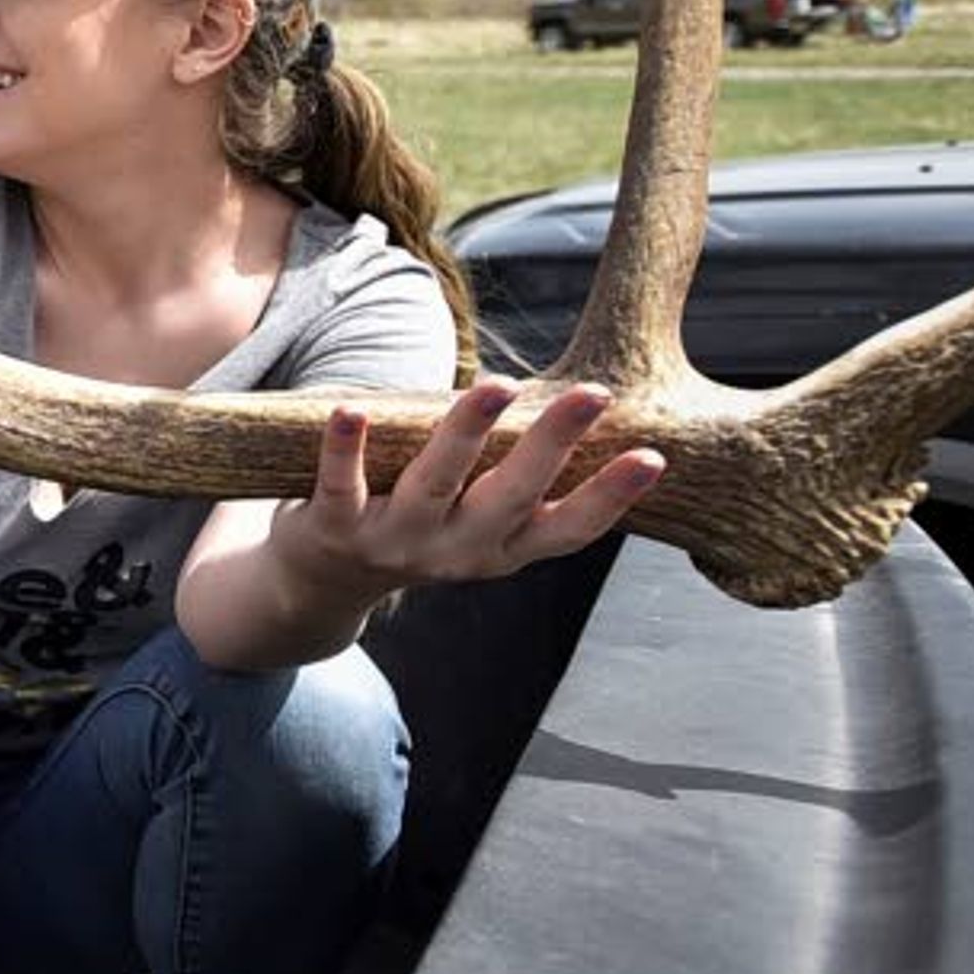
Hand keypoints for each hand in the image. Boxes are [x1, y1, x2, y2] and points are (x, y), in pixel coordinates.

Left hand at [271, 378, 664, 593]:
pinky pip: (339, 484)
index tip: (654, 457)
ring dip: (466, 433)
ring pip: (435, 483)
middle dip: (552, 444)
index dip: (611, 497)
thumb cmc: (418, 528)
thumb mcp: (479, 522)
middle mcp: (455, 551)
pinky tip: (351, 408)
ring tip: (495, 386)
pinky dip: (345, 447)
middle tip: (594, 393)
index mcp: (500, 548)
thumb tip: (590, 415)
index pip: (567, 528)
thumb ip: (521, 481)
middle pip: (510, 495)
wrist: (319, 587)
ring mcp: (394, 541)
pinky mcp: (335, 528)